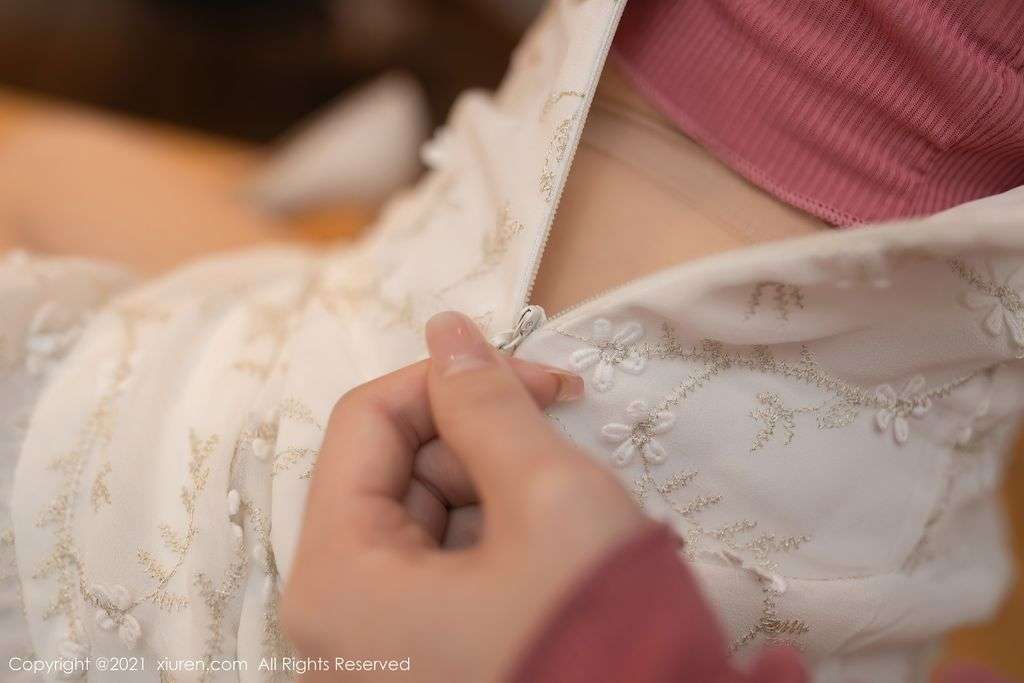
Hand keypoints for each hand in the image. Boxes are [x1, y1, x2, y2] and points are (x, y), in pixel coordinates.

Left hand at [282, 311, 647, 680]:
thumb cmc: (597, 636)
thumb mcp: (549, 498)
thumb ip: (490, 403)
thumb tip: (447, 329)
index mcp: (336, 580)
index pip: (367, 420)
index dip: (450, 379)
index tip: (534, 376)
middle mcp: (334, 625)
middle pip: (393, 475)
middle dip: (480, 441)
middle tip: (565, 436)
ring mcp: (375, 656)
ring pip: (424, 521)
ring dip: (498, 489)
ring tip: (569, 512)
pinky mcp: (418, 668)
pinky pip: (442, 573)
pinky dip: (498, 541)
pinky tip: (554, 554)